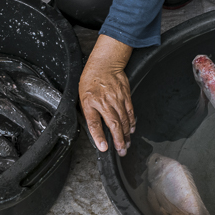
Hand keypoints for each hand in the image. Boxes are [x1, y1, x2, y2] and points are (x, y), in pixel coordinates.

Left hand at [80, 35, 134, 155]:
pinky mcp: (126, 95)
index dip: (99, 137)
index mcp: (90, 103)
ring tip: (127, 144)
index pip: (95, 123)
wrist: (104, 63)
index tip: (104, 148)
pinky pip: (130, 111)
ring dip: (126, 134)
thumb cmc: (91, 80)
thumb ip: (89, 112)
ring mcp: (117, 98)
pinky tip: (132, 129)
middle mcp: (104, 102)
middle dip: (118, 140)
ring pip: (123, 120)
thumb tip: (95, 127)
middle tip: (122, 151)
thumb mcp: (83, 96)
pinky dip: (131, 122)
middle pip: (113, 124)